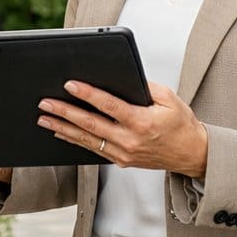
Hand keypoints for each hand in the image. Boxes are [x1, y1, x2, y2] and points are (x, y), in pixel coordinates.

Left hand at [38, 81, 207, 177]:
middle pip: (90, 124)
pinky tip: (60, 131)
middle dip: (64, 112)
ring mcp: (124, 153)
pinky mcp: (121, 160)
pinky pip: (93, 149)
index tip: (69, 84)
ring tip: (44, 117)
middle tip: (44, 102)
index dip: (87, 94)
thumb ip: (144, 87)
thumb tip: (120, 76)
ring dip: (62, 127)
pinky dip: (75, 139)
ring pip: (87, 140)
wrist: (192, 154)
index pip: (108, 105)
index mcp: (142, 122)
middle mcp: (130, 140)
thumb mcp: (169, 98)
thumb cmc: (181, 124)